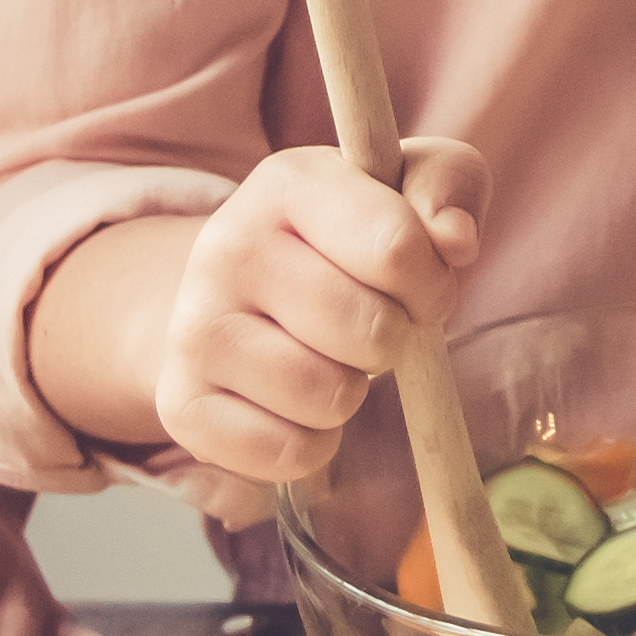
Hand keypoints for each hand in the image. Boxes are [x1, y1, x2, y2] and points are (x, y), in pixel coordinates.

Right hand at [142, 134, 487, 489]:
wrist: (233, 295)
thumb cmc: (343, 240)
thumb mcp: (403, 186)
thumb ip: (448, 184)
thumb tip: (455, 239)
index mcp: (289, 182)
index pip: (397, 249)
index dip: (432, 284)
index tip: (420, 285)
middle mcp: (227, 247)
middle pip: (371, 330)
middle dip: (393, 339)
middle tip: (370, 325)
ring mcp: (195, 327)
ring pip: (330, 396)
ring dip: (351, 392)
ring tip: (328, 359)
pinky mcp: (180, 403)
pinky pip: (289, 453)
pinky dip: (312, 442)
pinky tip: (296, 403)